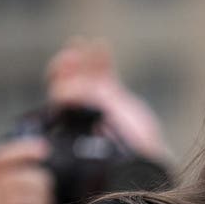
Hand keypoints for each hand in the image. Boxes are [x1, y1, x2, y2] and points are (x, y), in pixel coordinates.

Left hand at [45, 36, 169, 161]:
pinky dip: (100, 58)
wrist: (144, 161)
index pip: (60, 97)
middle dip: (67, 67)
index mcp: (71, 123)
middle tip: (72, 56)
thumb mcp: (105, 144)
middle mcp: (80, 110)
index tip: (66, 75)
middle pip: (68, 81)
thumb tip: (75, 105)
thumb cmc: (123, 160)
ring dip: (81, 58)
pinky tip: (101, 45)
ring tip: (80, 42)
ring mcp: (96, 100)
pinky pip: (104, 72)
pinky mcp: (113, 94)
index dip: (61, 83)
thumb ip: (91, 124)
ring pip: (84, 73)